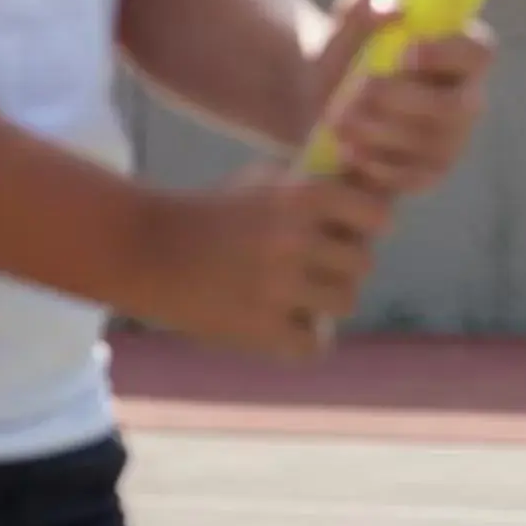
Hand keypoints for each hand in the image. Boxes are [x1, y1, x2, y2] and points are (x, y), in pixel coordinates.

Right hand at [133, 168, 392, 359]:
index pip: (378, 217)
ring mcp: (279, 287)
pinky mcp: (259, 329)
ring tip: (298, 297)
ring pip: (345, 303)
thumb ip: (320, 187)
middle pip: (363, 264)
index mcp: (303, 197)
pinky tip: (283, 327)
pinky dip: (301, 340)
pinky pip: (313, 345)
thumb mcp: (267, 180)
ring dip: (325, 303)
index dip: (367, 227)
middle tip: (316, 270)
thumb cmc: (214, 211)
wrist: (146, 249)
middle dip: (343, 267)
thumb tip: (377, 193)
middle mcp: (296, 239)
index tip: (348, 233)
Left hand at [311, 0, 496, 195]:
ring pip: (431, 144)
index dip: (449, 54)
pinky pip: (413, 177)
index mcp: (458, 53)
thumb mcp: (343, 27)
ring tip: (339, 119)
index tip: (406, 52)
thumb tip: (392, 6)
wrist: (316, 108)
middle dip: (403, 100)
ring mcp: (452, 141)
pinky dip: (376, 163)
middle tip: (357, 92)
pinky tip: (348, 148)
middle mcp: (467, 98)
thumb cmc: (344, 58)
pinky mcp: (430, 174)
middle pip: (457, 106)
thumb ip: (362, 6)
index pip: (479, 51)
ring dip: (380, 132)